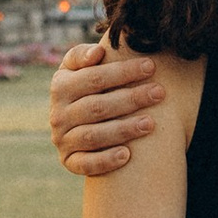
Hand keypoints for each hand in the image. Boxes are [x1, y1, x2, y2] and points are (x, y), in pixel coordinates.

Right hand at [48, 35, 162, 176]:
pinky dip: (105, 161)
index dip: (122, 72)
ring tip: (151, 123)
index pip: (93, 78)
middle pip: (97, 107)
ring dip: (123, 130)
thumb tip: (98, 53)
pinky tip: (127, 155)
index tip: (151, 66)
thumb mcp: (78, 66)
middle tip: (159, 93)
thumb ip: (83, 55)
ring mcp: (62, 139)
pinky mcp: (69, 161)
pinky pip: (85, 164)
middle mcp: (58, 114)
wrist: (75, 120)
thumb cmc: (87, 85)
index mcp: (60, 86)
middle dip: (130, 99)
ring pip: (94, 136)